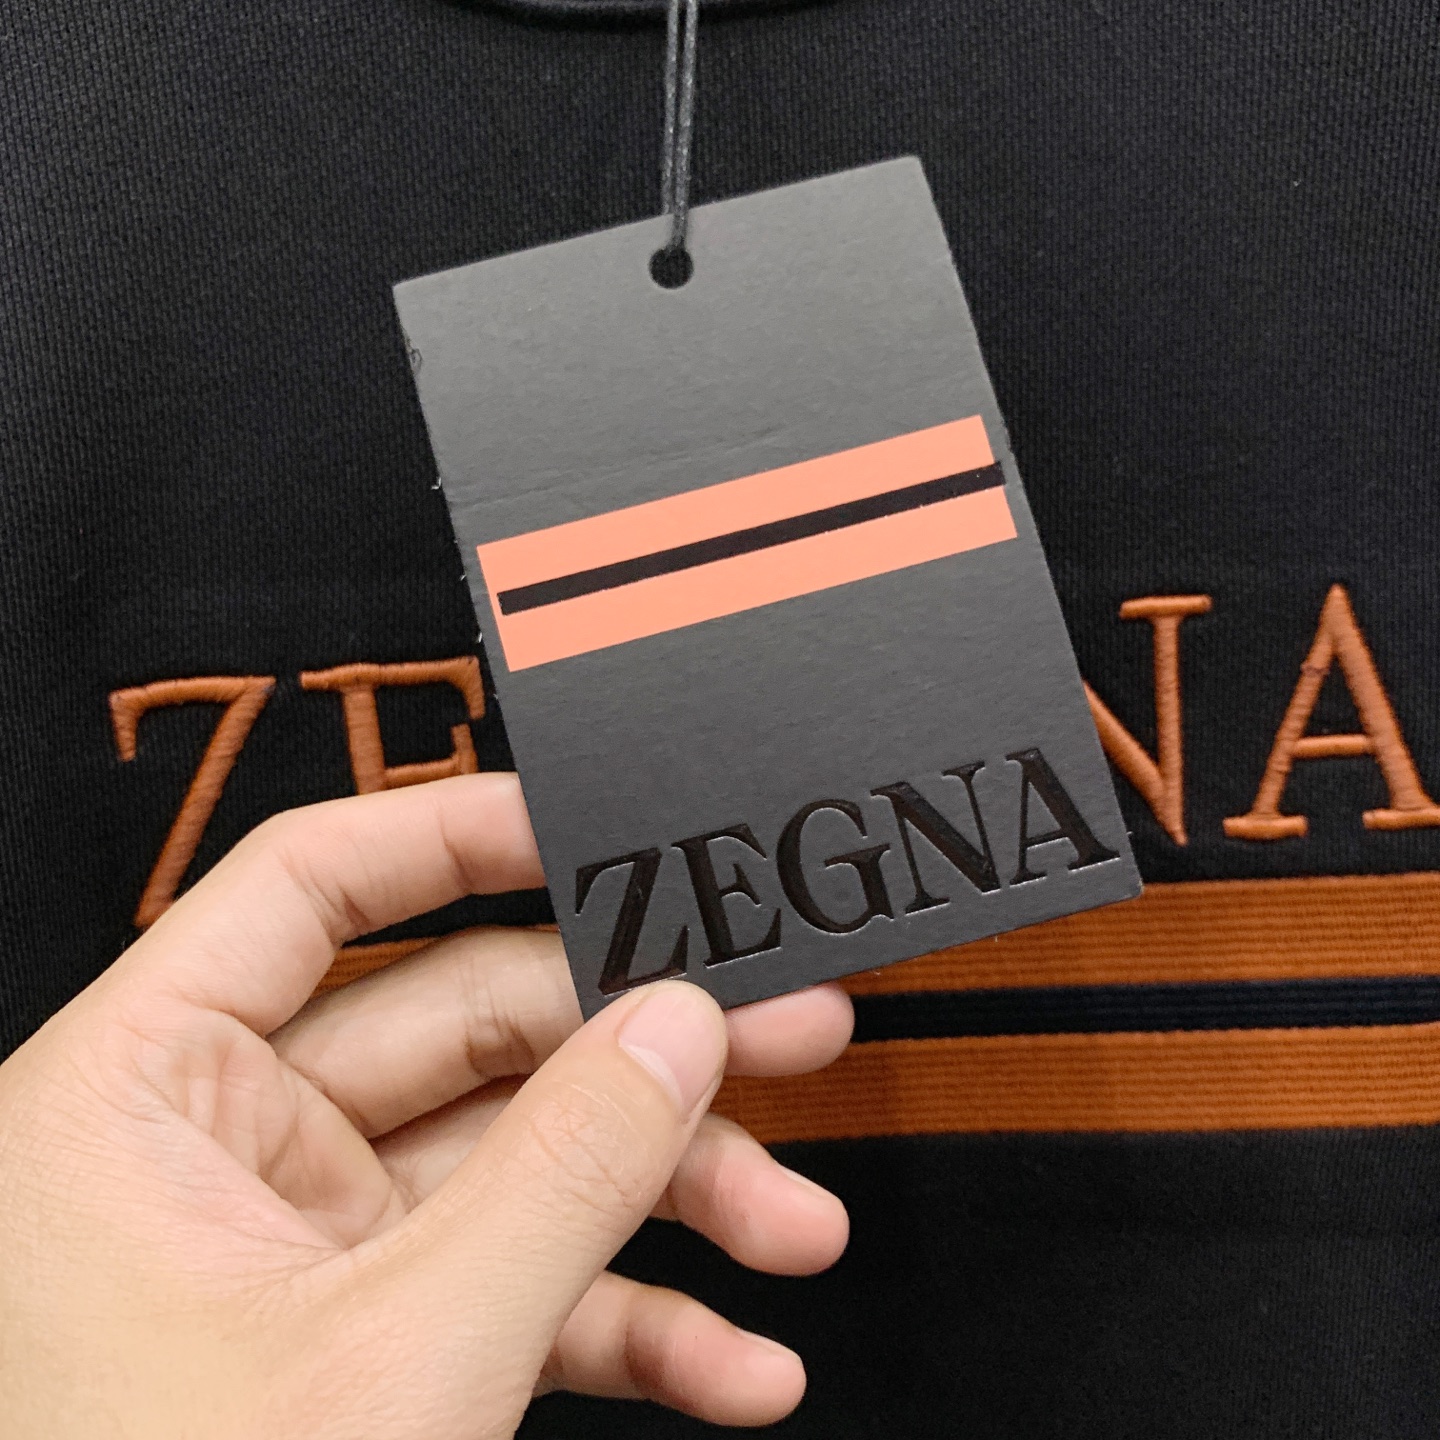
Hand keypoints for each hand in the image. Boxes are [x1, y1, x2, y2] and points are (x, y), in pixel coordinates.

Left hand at [0, 774, 851, 1437]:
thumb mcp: (397, 1354)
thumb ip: (557, 1175)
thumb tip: (675, 1029)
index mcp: (144, 1094)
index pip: (314, 883)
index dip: (466, 833)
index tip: (604, 830)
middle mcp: (220, 1146)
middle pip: (472, 1024)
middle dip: (641, 1054)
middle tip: (780, 1032)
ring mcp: (301, 1244)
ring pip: (517, 1159)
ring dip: (667, 1198)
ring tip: (792, 1230)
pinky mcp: (363, 1334)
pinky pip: (512, 1283)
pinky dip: (628, 1315)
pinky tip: (731, 1357)